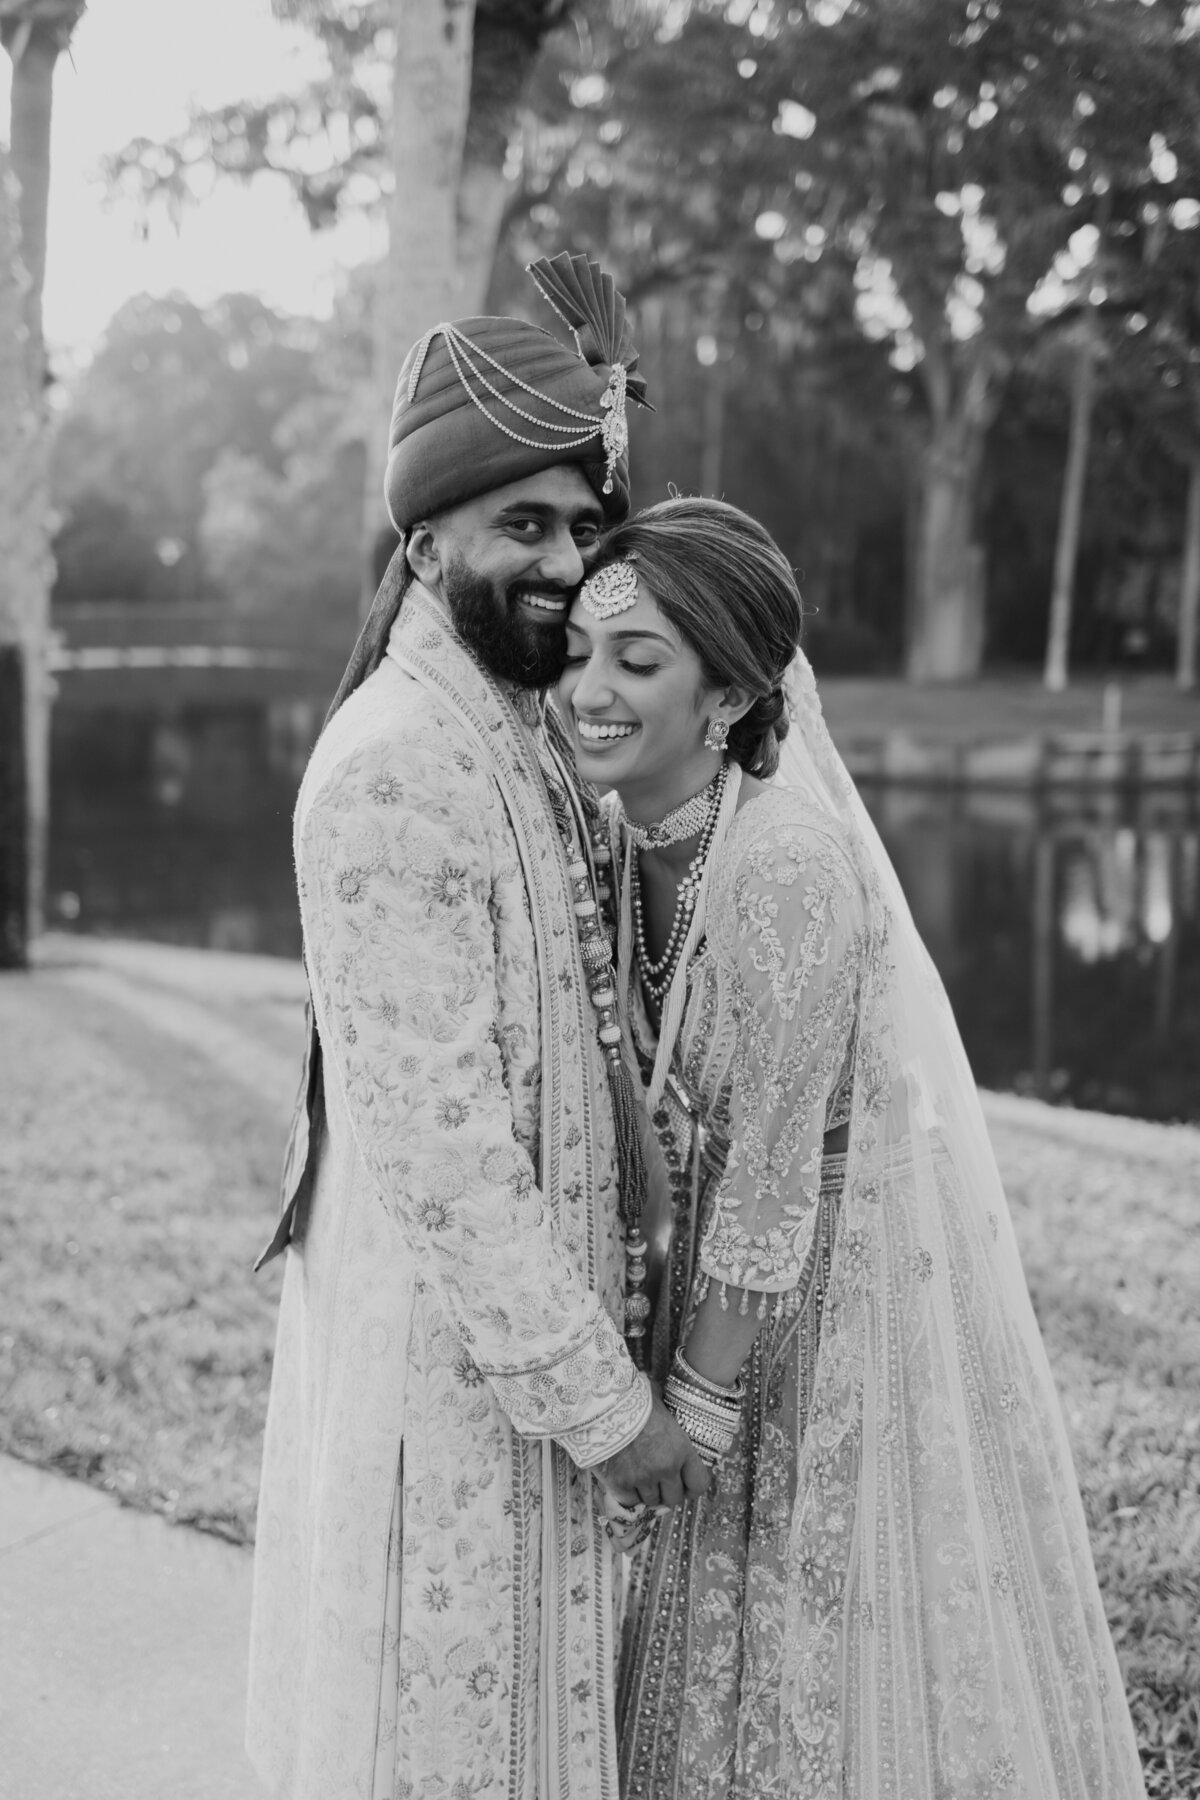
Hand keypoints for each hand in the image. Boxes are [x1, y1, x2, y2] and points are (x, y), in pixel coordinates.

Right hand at [597, 1390, 711, 1508]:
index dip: (692, 1486)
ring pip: (652, 1501)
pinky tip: (625, 1482)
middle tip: (660, 1483)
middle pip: (674, 1498)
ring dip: (648, 1493)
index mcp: (680, 1448)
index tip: (685, 1484)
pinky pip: (630, 1502)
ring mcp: (642, 1479)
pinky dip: (629, 1495)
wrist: (600, 1407)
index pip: (699, 1483)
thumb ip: (664, 1408)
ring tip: (640, 1480)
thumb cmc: (631, 1398)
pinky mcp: (620, 1484)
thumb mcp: (656, 1399)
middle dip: (668, 1491)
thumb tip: (661, 1399)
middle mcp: (665, 1468)